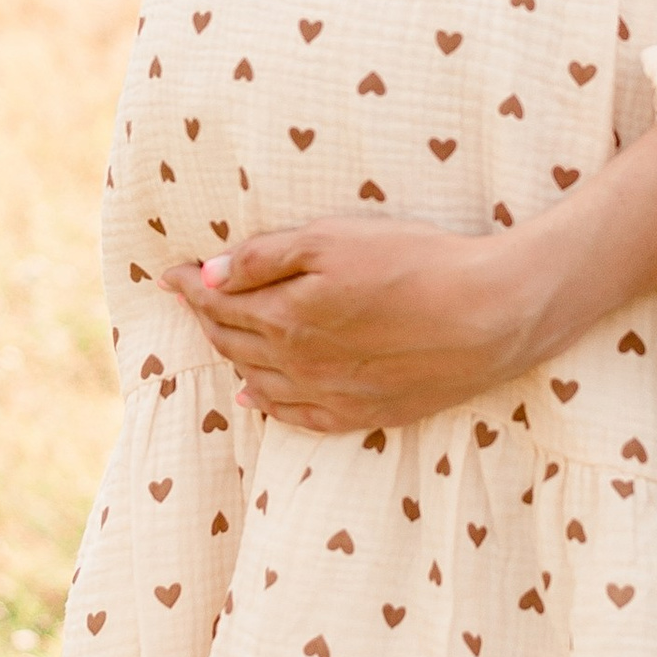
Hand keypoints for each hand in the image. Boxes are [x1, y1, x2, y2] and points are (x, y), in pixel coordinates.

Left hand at [167, 216, 536, 432]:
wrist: (488, 315)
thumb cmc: (414, 262)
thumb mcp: (333, 240)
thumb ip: (265, 258)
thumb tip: (209, 275)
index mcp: (284, 318)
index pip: (217, 303)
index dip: (188, 287)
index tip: (167, 274)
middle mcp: (297, 365)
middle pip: (233, 342)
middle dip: (205, 318)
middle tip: (190, 298)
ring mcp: (330, 395)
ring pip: (259, 380)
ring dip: (231, 357)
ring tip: (216, 337)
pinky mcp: (363, 414)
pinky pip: (297, 417)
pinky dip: (268, 404)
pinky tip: (256, 396)